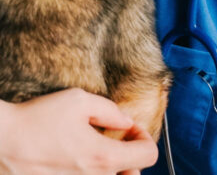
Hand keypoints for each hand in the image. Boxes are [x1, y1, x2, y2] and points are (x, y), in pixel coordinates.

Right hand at [0, 89, 158, 174]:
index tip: (130, 128)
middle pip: (134, 174)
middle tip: (119, 140)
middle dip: (132, 155)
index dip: (144, 137)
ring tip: (101, 152)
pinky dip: (94, 173)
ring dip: (115, 167)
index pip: (148, 155)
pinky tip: (82, 160)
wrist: (1, 140)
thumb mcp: (79, 101)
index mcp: (102, 157)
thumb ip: (111, 111)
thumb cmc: (37, 119)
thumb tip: (126, 122)